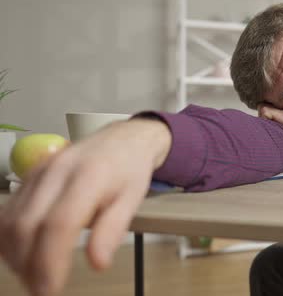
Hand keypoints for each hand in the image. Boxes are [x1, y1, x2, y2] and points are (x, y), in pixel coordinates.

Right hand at [0, 118, 170, 295]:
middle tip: (41, 289)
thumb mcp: (133, 199)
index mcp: (88, 176)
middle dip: (28, 264)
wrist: (122, 139)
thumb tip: (98, 263)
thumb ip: (114, 229)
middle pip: (27, 224)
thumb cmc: (129, 170)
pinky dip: (8, 238)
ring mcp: (39, 172)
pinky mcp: (30, 175)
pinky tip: (22, 255)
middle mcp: (57, 171)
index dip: (50, 260)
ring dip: (15, 255)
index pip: (59, 224)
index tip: (51, 289)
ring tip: (32, 277)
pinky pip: (8, 210)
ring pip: (11, 219)